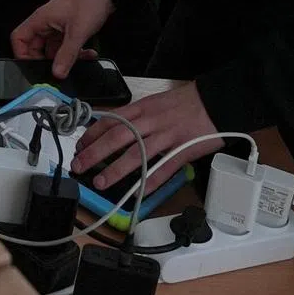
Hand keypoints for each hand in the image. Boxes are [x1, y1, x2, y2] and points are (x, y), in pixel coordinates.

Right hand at [11, 0, 113, 76]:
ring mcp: (56, 26)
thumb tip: (57, 72)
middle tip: (57, 69)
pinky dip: (74, 53)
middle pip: (36, 47)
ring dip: (65, 58)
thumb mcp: (77, 32)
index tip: (32, 67)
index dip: (22, 54)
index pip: (19, 39)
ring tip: (78, 61)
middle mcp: (45, 23)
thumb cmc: (87, 1)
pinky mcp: (67, 29)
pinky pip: (65, 46)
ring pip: (53, 49)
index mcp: (40, 20)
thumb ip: (67, 55)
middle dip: (47, 60)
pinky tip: (87, 54)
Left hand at [71, 82, 221, 194]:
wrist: (215, 101)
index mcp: (141, 108)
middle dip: (94, 152)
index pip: (110, 120)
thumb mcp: (155, 102)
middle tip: (78, 165)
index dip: (92, 134)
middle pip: (116, 137)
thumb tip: (114, 128)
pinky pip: (162, 170)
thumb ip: (136, 115)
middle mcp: (150, 121)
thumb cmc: (184, 103)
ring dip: (115, 170)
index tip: (79, 145)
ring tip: (99, 181)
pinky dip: (148, 182)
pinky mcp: (182, 151)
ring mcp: (166, 137)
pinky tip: (137, 192)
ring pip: (135, 155)